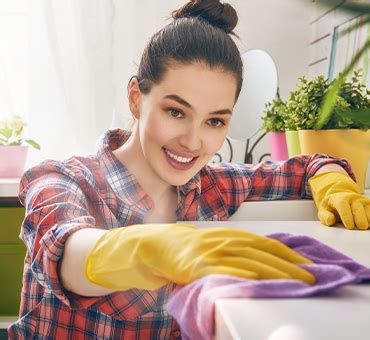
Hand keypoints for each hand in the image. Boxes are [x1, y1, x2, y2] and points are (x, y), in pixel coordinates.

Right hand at [85, 223, 314, 290]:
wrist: (146, 245)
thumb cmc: (177, 248)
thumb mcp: (206, 245)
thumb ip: (226, 252)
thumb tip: (251, 262)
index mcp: (223, 234)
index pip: (261, 242)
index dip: (284, 252)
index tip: (303, 262)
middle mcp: (219, 239)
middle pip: (260, 250)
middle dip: (287, 264)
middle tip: (310, 277)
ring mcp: (207, 251)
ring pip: (247, 260)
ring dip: (273, 272)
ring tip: (295, 284)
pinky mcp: (195, 264)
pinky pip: (222, 270)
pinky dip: (240, 275)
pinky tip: (256, 281)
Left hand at [309, 171, 369, 229]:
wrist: (340, 198)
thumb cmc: (332, 207)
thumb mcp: (324, 210)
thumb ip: (325, 216)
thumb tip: (330, 220)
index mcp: (340, 198)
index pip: (343, 205)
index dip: (347, 216)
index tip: (349, 227)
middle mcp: (353, 198)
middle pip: (358, 208)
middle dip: (359, 220)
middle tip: (359, 228)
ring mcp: (362, 200)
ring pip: (368, 210)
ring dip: (367, 220)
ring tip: (363, 227)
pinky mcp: (369, 204)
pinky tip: (368, 225)